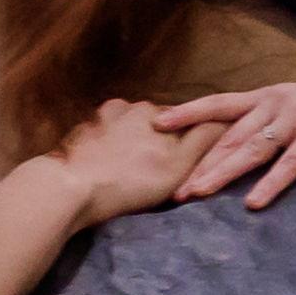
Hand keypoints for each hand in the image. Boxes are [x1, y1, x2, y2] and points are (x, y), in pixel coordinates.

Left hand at [32, 93, 208, 226]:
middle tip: (157, 170)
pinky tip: (106, 165)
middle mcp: (131, 106)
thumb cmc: (131, 181)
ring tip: (129, 170)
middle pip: (155, 123)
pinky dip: (107, 148)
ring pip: (127, 128)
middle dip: (160, 141)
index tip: (187, 159)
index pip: (185, 121)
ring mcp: (101, 118)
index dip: (190, 140)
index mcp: (158, 112)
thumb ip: (202, 139)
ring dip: (132, 143)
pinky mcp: (79, 132)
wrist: (71, 188)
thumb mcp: (178, 164)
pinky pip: (102, 137)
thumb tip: (224, 120)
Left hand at [150, 69, 295, 213]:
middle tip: (172, 189)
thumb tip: (242, 142)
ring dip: (221, 173)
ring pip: (250, 149)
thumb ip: (271, 120)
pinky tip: (254, 203)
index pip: (219, 104)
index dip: (187, 113)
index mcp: (268, 96)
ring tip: (196, 194)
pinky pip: (290, 164)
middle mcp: (276, 104)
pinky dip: (271, 184)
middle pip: (228, 136)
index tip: (156, 123)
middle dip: (198, 163)